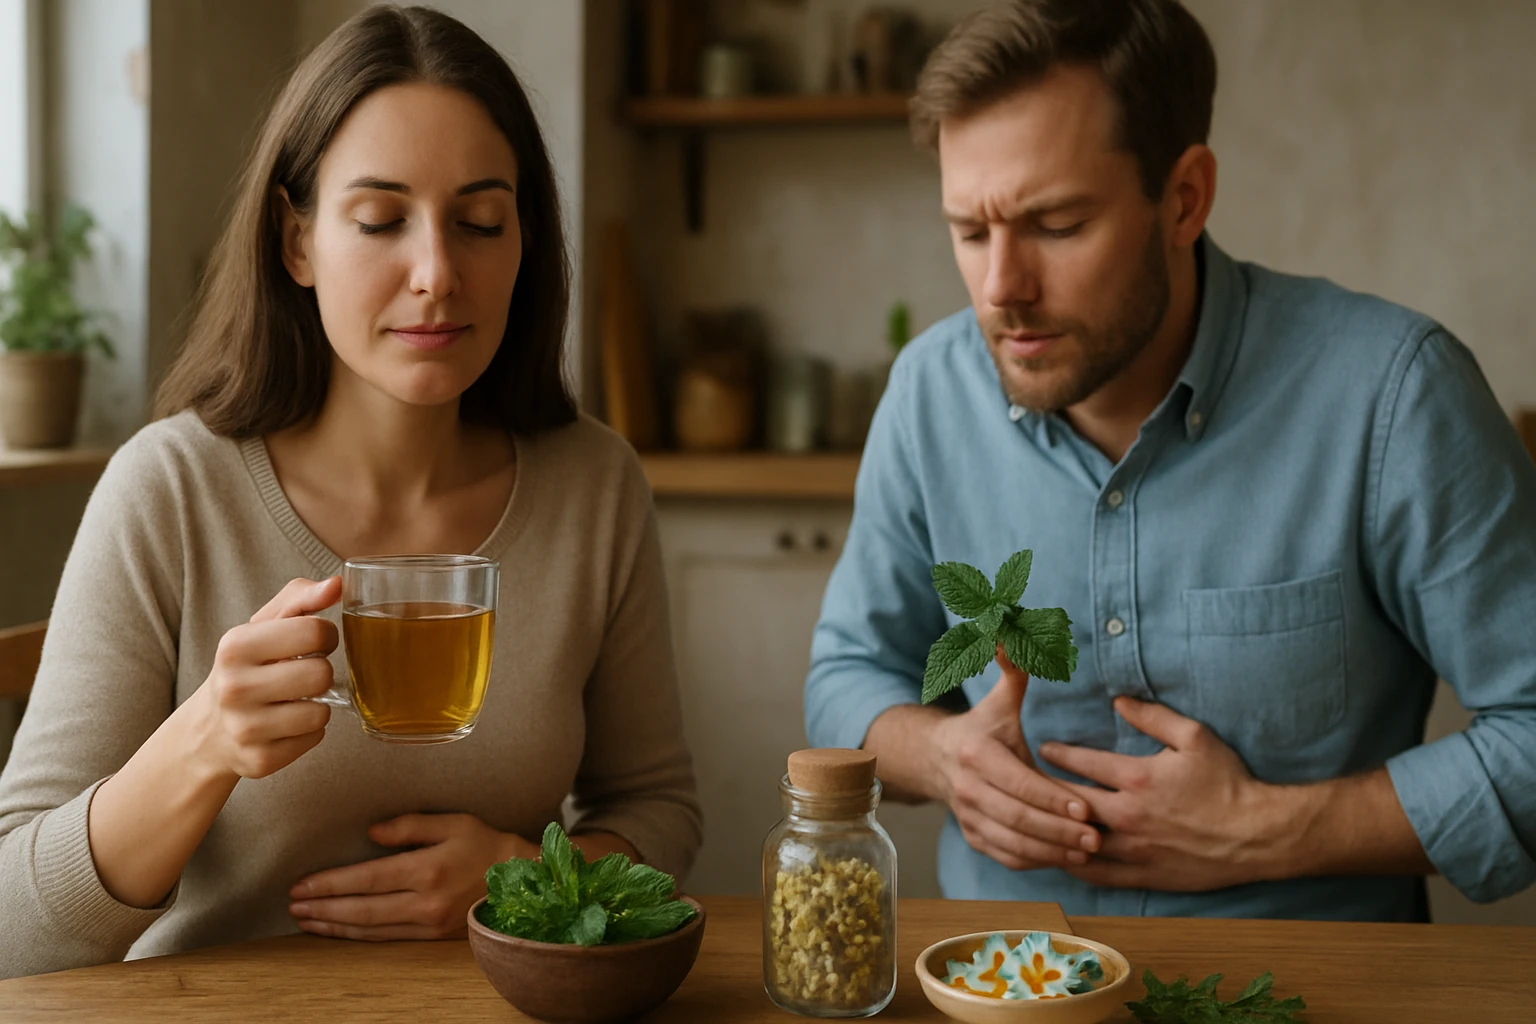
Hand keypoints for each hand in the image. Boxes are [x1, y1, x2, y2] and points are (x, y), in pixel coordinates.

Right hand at [186, 576, 340, 780]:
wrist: (207, 731)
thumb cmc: (248, 666)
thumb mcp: (265, 626)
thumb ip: (301, 598)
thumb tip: (336, 584)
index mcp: (235, 646)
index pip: (315, 631)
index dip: (325, 635)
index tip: (314, 642)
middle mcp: (233, 688)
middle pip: (322, 675)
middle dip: (321, 672)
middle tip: (302, 673)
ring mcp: (244, 729)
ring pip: (321, 712)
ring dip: (316, 705)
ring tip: (292, 700)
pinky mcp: (258, 761)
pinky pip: (315, 739)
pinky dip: (309, 731)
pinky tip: (285, 726)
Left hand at [289, 813, 532, 940]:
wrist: (522, 882)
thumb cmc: (486, 845)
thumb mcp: (453, 822)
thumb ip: (410, 825)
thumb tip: (371, 833)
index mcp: (428, 869)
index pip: (367, 878)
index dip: (331, 883)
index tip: (302, 885)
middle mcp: (426, 902)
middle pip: (362, 909)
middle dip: (323, 908)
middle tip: (293, 905)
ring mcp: (429, 924)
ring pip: (371, 930)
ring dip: (334, 926)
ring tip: (306, 920)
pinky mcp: (433, 938)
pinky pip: (387, 939)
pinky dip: (357, 936)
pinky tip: (339, 931)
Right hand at [931, 648, 1100, 869]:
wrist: (937, 758)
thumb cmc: (983, 728)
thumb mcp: (999, 700)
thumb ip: (1013, 670)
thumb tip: (1013, 630)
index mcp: (975, 753)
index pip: (1017, 782)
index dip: (1050, 797)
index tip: (1085, 806)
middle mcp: (967, 788)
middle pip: (1016, 818)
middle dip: (1058, 830)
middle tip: (1097, 836)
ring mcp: (968, 816)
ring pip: (1011, 843)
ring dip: (1050, 851)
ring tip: (1088, 853)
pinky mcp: (973, 837)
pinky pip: (1005, 856)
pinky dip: (1035, 862)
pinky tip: (1065, 860)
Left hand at [1038, 697, 1278, 890]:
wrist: (1259, 835)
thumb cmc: (1229, 782)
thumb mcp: (1196, 737)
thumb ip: (1153, 716)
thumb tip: (1118, 701)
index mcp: (1138, 778)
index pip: (1083, 763)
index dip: (1058, 753)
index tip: (1041, 748)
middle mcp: (1128, 816)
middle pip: (1070, 802)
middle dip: (1043, 790)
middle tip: (1023, 781)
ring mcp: (1134, 849)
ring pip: (1077, 841)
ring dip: (1054, 830)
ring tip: (1033, 819)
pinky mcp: (1144, 875)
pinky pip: (1098, 874)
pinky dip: (1074, 864)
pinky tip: (1060, 857)